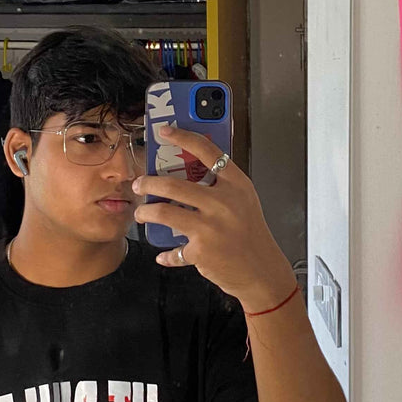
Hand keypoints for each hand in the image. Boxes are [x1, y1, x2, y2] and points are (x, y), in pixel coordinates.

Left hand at [132, 125, 295, 311]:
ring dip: (147, 213)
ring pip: (164, 212)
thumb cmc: (251, 233)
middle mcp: (223, 202)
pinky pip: (174, 250)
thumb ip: (222, 184)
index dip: (183, 137)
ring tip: (142, 214)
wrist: (262, 270)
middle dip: (149, 183)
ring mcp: (210, 227)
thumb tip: (188, 171)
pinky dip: (167, 254)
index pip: (208, 151)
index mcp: (236, 184)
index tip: (165, 131)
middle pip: (174, 184)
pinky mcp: (200, 251)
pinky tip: (164, 253)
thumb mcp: (244, 200)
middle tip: (139, 184)